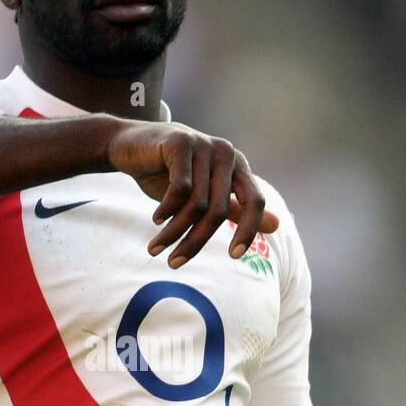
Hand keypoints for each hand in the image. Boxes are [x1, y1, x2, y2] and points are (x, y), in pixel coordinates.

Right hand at [105, 119, 278, 268]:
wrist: (128, 145)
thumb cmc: (168, 172)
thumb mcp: (203, 193)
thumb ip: (237, 208)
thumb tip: (277, 225)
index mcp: (237, 165)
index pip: (255, 201)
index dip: (248, 230)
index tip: (234, 256)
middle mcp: (225, 153)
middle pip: (220, 211)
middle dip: (196, 241)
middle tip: (175, 263)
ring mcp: (203, 145)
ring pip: (196, 204)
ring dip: (174, 232)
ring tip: (156, 249)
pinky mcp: (179, 143)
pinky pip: (179, 188)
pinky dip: (167, 210)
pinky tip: (156, 220)